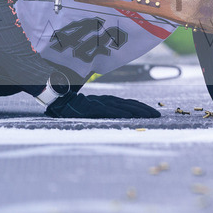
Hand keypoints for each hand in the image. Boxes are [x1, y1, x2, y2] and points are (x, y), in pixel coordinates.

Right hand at [45, 92, 160, 118]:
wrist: (53, 97)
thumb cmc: (69, 102)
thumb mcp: (87, 106)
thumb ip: (99, 107)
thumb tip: (115, 113)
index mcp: (104, 101)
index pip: (127, 104)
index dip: (140, 107)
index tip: (153, 112)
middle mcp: (103, 102)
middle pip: (128, 105)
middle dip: (144, 110)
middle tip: (158, 115)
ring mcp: (98, 104)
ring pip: (122, 107)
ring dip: (138, 111)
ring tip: (151, 116)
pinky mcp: (91, 108)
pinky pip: (109, 110)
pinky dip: (121, 112)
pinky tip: (131, 114)